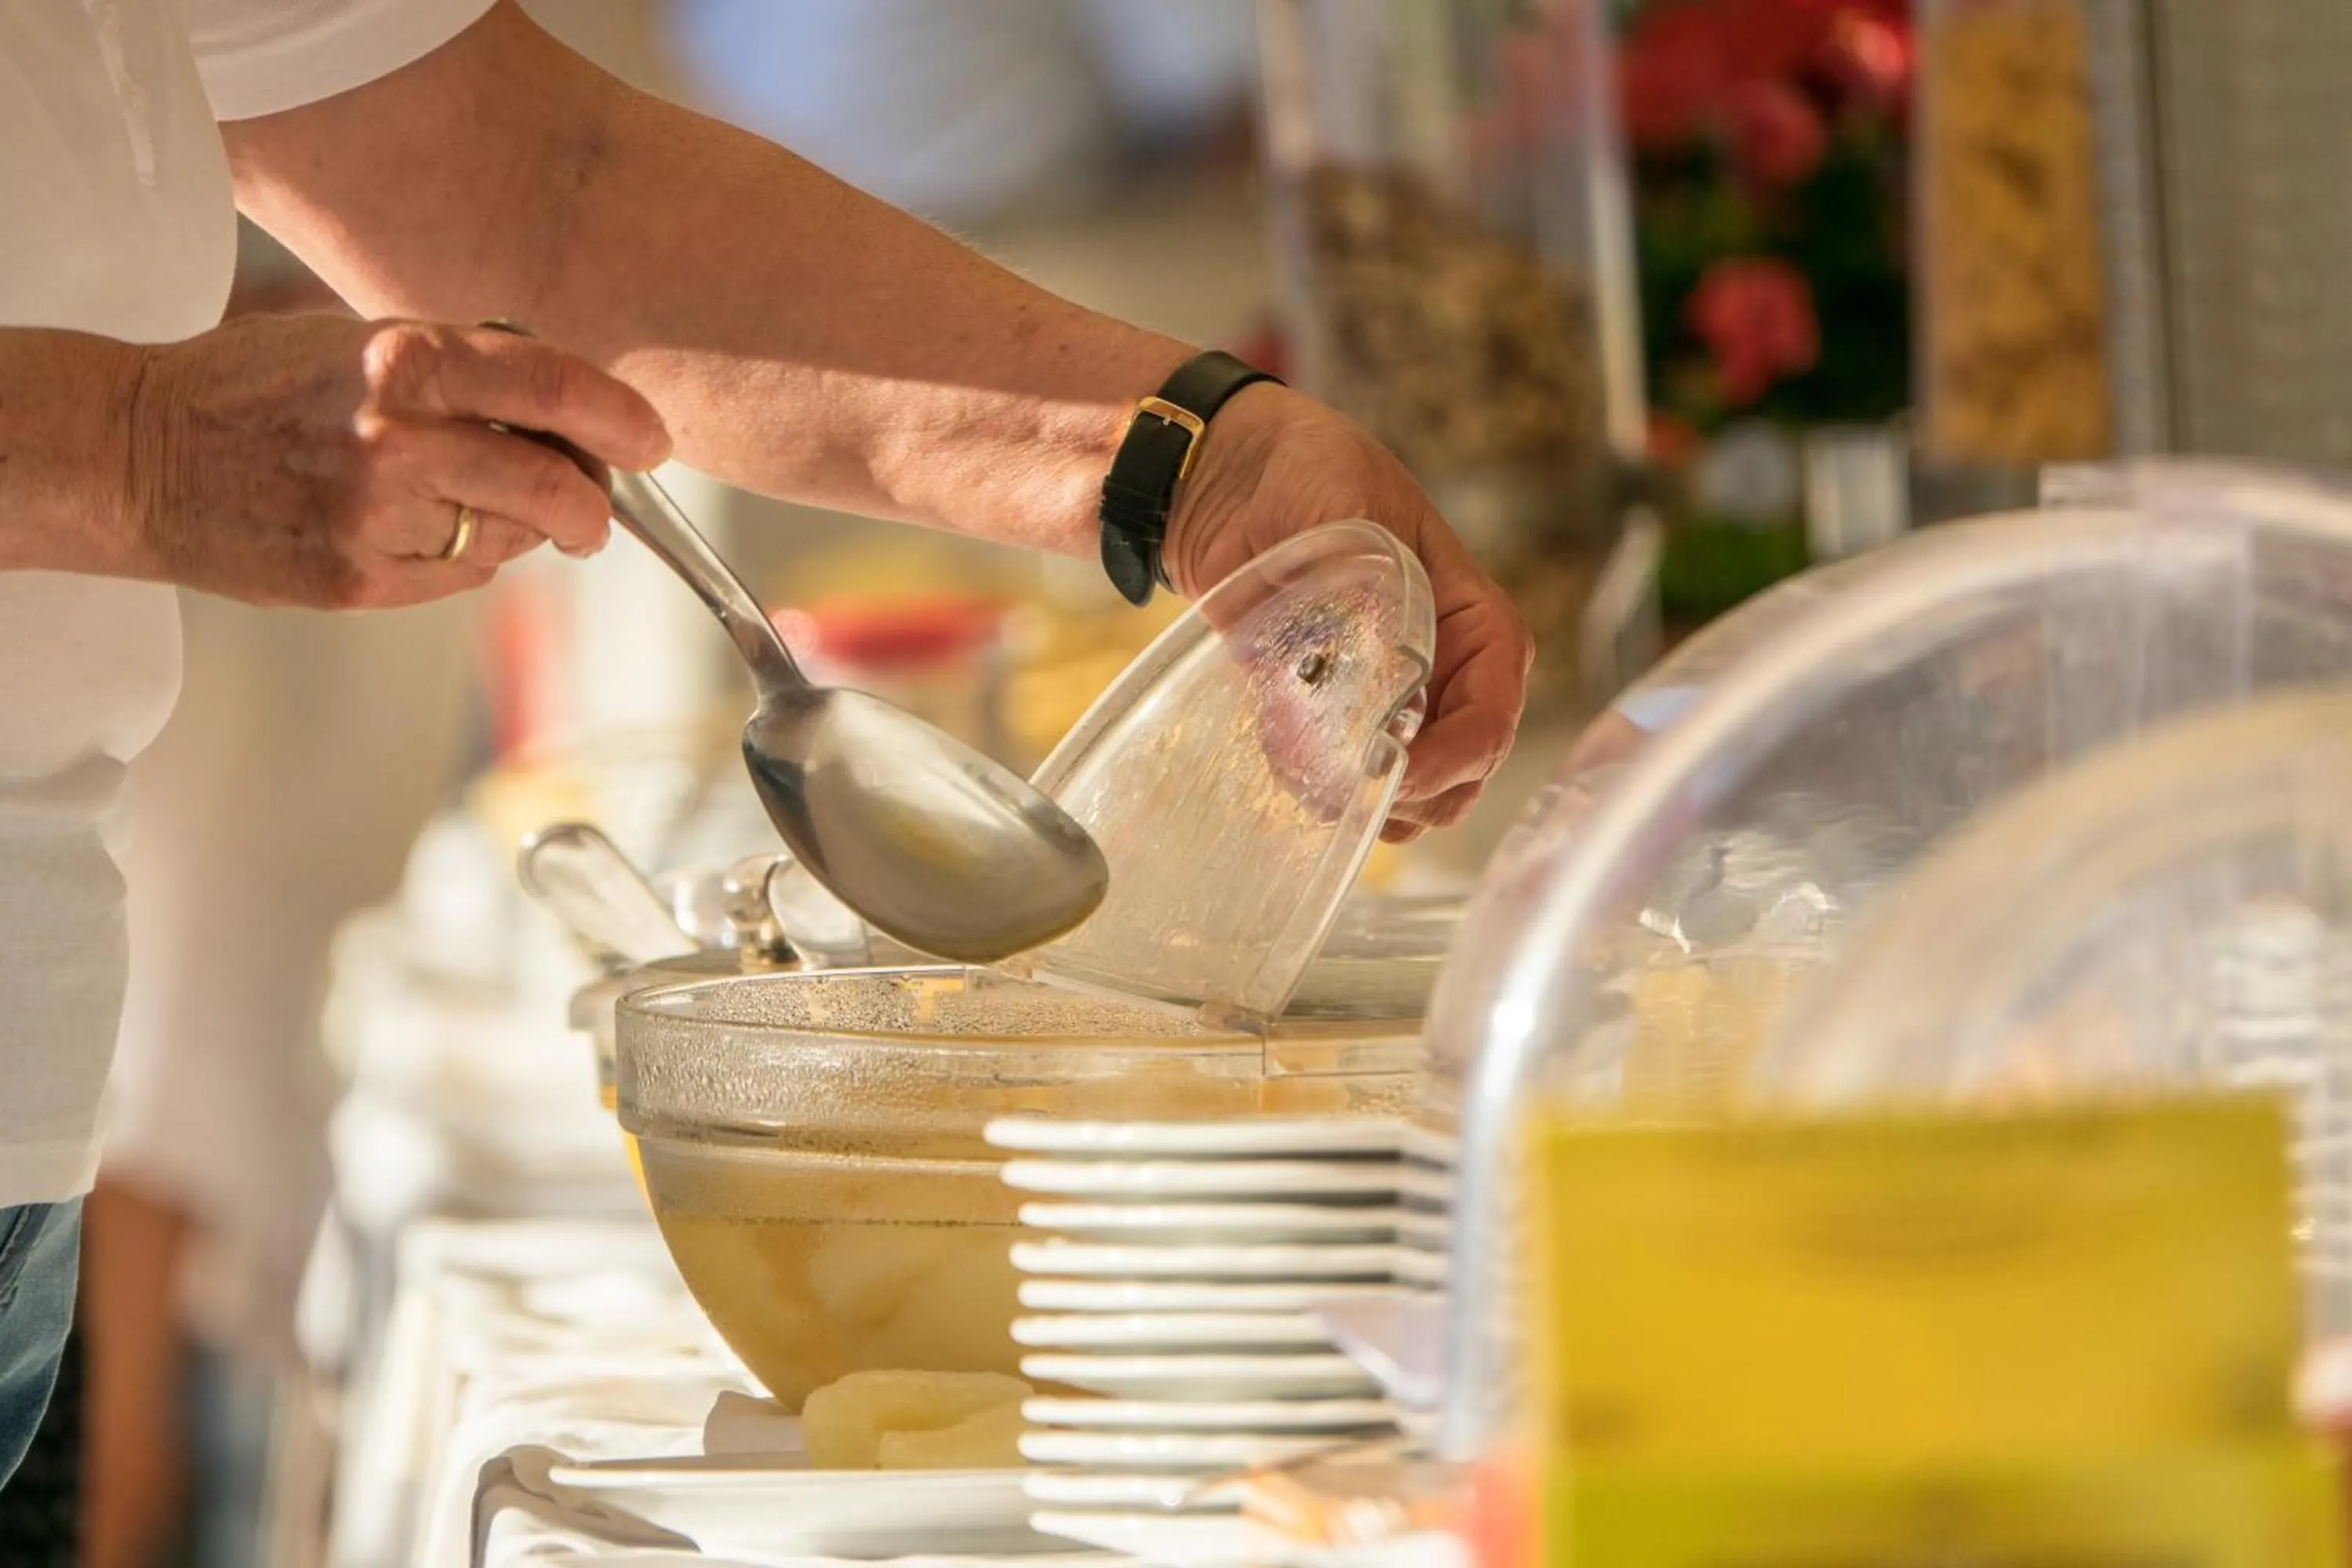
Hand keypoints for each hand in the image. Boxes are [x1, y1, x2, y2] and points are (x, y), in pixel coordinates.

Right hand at [122, 315, 668, 607]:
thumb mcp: (358, 339)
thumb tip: (568, 406)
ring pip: (512, 540)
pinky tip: (416, 529)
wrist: (137, 454)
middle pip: (554, 485)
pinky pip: (460, 577)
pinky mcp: (359, 579)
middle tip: (592, 507)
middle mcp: (397, 438)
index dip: (620, 419)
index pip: (552, 386)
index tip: (649, 442)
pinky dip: (464, 558)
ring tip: (467, 502)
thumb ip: (461, 367)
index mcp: (403, 359)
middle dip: (591, 503)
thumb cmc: (255, 388)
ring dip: (519, 529)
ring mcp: (378, 516)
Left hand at [1165, 385, 1533, 840]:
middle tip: (1354, 783)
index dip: (1460, 752)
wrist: (1228, 482)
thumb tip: (1368, 654)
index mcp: (1469, 618)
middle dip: (1417, 793)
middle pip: (1463, 770)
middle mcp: (1442, 672)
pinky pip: (1342, 787)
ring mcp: (1388, 705)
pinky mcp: (1328, 721)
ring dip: (1367, 804)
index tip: (1403, 770)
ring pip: (1412, 798)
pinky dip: (1317, 792)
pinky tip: (1281, 754)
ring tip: (1312, 769)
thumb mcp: (1342, 500)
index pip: (1494, 706)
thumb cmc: (1307, 469)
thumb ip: (1360, 572)